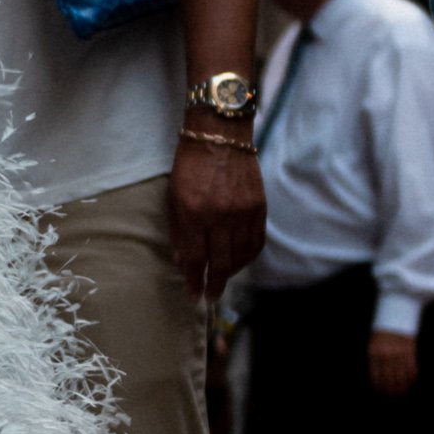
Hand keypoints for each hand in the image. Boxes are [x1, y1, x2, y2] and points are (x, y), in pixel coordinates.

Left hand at [168, 129, 265, 298]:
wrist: (219, 136)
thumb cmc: (189, 166)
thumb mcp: (174, 197)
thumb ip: (179, 231)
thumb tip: (184, 263)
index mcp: (194, 213)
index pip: (197, 258)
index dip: (195, 280)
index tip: (193, 294)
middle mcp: (221, 216)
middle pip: (221, 263)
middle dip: (215, 284)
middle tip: (210, 297)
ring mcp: (243, 212)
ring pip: (241, 256)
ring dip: (232, 273)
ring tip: (223, 280)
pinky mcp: (259, 207)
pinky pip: (257, 241)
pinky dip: (248, 257)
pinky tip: (240, 262)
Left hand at [367, 329, 418, 396]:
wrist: (396, 315)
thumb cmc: (383, 333)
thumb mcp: (374, 344)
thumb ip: (375, 360)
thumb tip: (378, 381)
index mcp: (374, 352)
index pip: (376, 375)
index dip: (379, 386)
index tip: (382, 392)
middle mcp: (386, 353)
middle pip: (389, 377)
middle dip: (391, 389)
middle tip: (393, 395)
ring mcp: (399, 352)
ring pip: (401, 374)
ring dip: (402, 386)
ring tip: (402, 392)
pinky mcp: (410, 350)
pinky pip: (411, 368)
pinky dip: (412, 377)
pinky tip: (411, 382)